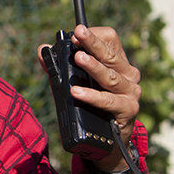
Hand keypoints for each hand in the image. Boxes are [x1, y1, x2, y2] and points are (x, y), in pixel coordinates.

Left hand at [38, 24, 142, 171]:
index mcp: (117, 62)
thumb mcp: (72, 82)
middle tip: (78, 34)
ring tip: (78, 58)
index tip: (76, 32)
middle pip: (110, 53)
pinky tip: (76, 92)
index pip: (110, 39)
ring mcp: (131, 91)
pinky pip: (109, 101)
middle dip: (92, 43)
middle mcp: (128, 74)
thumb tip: (42, 50)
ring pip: (110, 76)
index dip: (94, 35)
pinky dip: (92, 96)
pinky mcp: (129, 109)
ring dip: (93, 66)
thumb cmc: (90, 105)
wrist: (106, 141)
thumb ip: (58, 66)